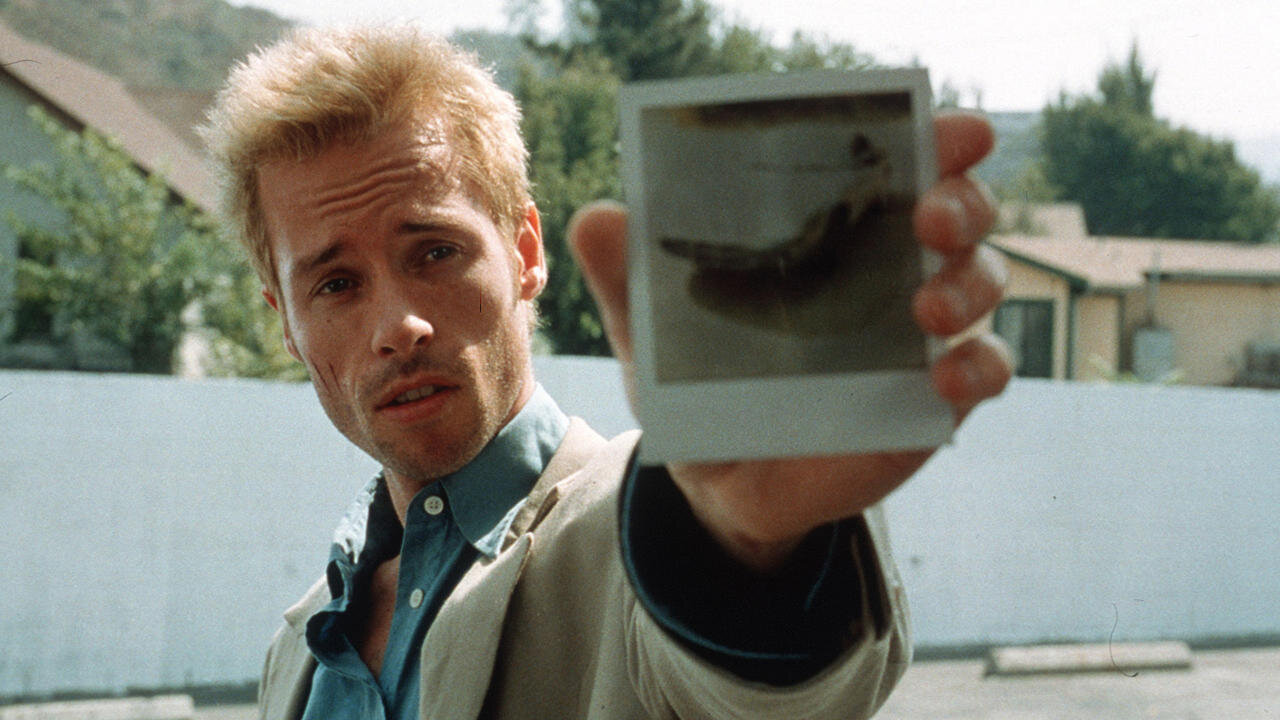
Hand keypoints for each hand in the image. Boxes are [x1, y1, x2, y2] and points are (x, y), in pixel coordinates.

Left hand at [569, 110, 1011, 572]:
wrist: (715, 480)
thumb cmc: (695, 382)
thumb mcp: (652, 327)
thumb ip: (627, 275)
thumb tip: (596, 219)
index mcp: (830, 231)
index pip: (893, 163)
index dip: (933, 138)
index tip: (944, 129)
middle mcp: (889, 268)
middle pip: (959, 211)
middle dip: (960, 200)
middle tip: (930, 216)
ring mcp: (920, 334)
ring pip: (982, 282)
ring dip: (969, 282)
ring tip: (928, 307)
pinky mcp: (933, 399)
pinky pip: (982, 372)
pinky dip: (977, 369)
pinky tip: (945, 378)